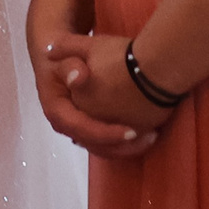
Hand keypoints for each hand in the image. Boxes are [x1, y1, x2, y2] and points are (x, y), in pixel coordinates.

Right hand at [37, 30, 172, 151]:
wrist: (56, 64)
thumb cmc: (62, 61)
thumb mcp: (62, 59)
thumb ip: (69, 65)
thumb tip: (77, 78)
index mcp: (56, 111)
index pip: (80, 128)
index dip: (105, 133)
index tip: (132, 132)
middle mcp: (65, 126)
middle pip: (94, 144)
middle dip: (122, 145)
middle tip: (149, 136)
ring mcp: (77, 131)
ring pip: (102, 149)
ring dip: (127, 147)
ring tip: (152, 136)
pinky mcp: (88, 130)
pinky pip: (107, 144)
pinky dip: (125, 143)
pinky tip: (145, 134)